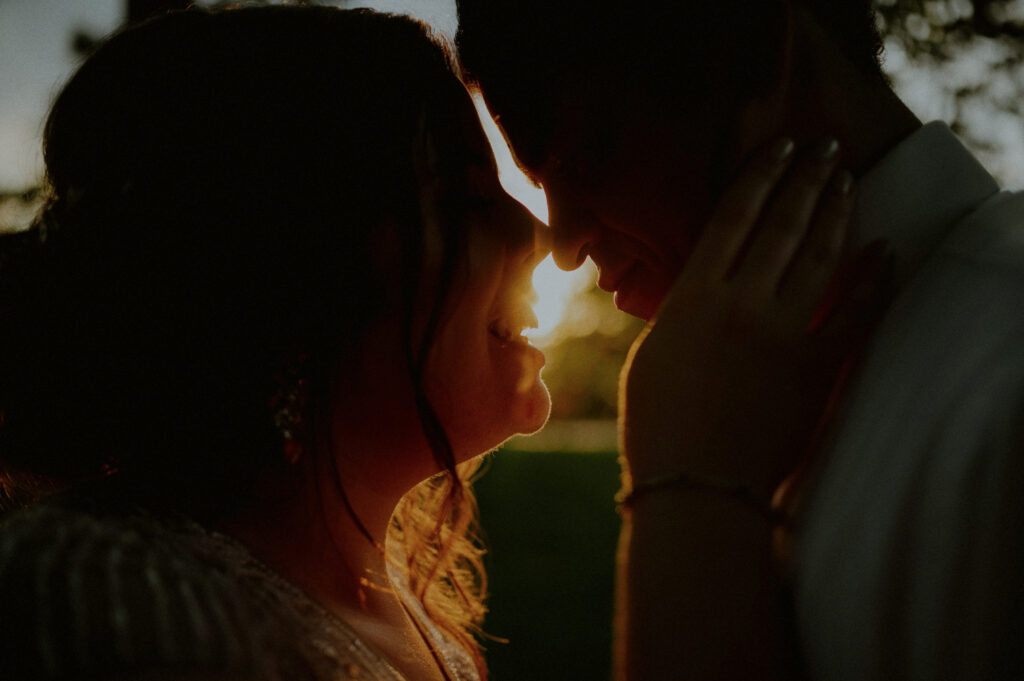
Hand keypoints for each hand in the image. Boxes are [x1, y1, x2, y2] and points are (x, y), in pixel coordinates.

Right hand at [621, 138, 887, 498]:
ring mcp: (783, 335)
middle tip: (825, 147)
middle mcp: (742, 303)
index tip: (779, 146)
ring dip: (836, 213)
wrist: (695, 484)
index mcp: (694, 297)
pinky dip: (873, 280)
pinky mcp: (816, 368)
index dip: (760, 175)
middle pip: (782, 224)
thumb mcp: (651, 352)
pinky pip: (854, 314)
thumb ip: (681, 309)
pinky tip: (885, 250)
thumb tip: (705, 282)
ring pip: (819, 257)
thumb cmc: (656, 423)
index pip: (733, 217)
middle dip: (806, 178)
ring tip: (846, 181)